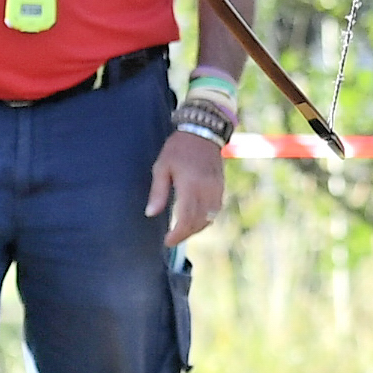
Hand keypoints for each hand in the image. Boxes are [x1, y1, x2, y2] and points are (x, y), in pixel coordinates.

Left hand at [145, 129, 226, 245]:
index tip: (167, 241)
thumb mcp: (162, 167)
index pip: (186, 218)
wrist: (203, 131)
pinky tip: (196, 219)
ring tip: (183, 231)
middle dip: (186, 234)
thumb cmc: (178, 148)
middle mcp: (206, 189)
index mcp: (190, 185)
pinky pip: (216, 209)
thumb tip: (151, 213)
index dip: (178, 234)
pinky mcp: (221, 186)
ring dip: (197, 228)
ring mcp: (216, 188)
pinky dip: (206, 218)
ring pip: (210, 217)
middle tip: (173, 239)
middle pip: (199, 221)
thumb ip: (158, 192)